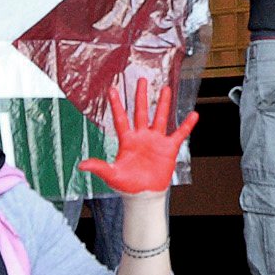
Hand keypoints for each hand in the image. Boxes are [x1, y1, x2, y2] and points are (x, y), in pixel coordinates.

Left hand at [76, 78, 195, 195]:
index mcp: (127, 140)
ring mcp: (156, 141)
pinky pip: (179, 134)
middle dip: (141, 96)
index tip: (112, 90)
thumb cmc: (127, 185)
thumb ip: (99, 167)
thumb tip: (82, 165)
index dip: (116, 104)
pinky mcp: (169, 148)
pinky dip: (187, 125)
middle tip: (141, 80)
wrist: (144, 195)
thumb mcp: (112, 174)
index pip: (121, 118)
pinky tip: (193, 115)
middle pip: (141, 112)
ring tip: (165, 89)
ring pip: (160, 118)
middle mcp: (142, 137)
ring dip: (163, 104)